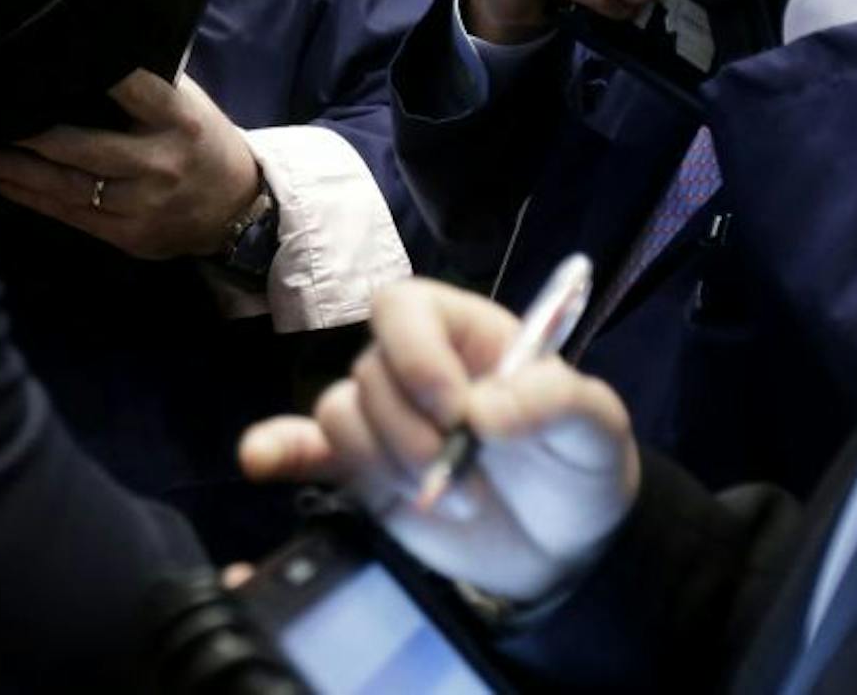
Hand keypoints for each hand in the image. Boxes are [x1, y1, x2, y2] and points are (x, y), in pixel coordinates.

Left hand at [0, 71, 260, 261]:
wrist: (235, 208)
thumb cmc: (201, 141)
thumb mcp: (188, 104)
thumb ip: (145, 86)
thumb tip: (85, 59)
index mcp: (178, 120)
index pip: (134, 89)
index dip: (97, 75)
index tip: (47, 60)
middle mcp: (159, 164)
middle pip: (85, 149)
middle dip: (32, 137)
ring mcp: (142, 205)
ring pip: (68, 188)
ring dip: (17, 172)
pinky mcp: (129, 236)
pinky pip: (71, 216)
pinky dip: (33, 199)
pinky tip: (3, 183)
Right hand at [238, 279, 638, 603]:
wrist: (565, 549)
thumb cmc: (579, 467)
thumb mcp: (596, 428)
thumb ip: (555, 401)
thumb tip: (483, 410)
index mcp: (462, 333)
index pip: (404, 307)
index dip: (415, 352)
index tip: (455, 410)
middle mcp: (414, 366)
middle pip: (369, 371)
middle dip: (411, 435)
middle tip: (469, 484)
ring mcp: (384, 420)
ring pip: (340, 414)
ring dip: (385, 465)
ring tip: (447, 501)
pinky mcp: (361, 471)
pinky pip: (304, 447)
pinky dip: (278, 448)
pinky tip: (260, 459)